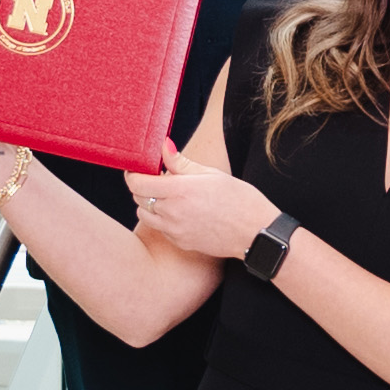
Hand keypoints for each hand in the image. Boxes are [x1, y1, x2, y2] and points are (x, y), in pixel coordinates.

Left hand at [126, 157, 274, 262]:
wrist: (256, 232)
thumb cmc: (239, 199)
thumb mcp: (211, 174)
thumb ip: (181, 163)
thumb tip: (164, 146)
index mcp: (180, 191)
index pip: (137, 183)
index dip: (133, 174)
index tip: (137, 170)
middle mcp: (173, 212)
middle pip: (138, 198)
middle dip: (142, 187)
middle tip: (157, 180)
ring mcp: (175, 231)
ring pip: (145, 215)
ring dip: (150, 204)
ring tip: (169, 197)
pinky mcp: (181, 243)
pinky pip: (160, 229)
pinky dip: (162, 219)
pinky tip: (180, 213)